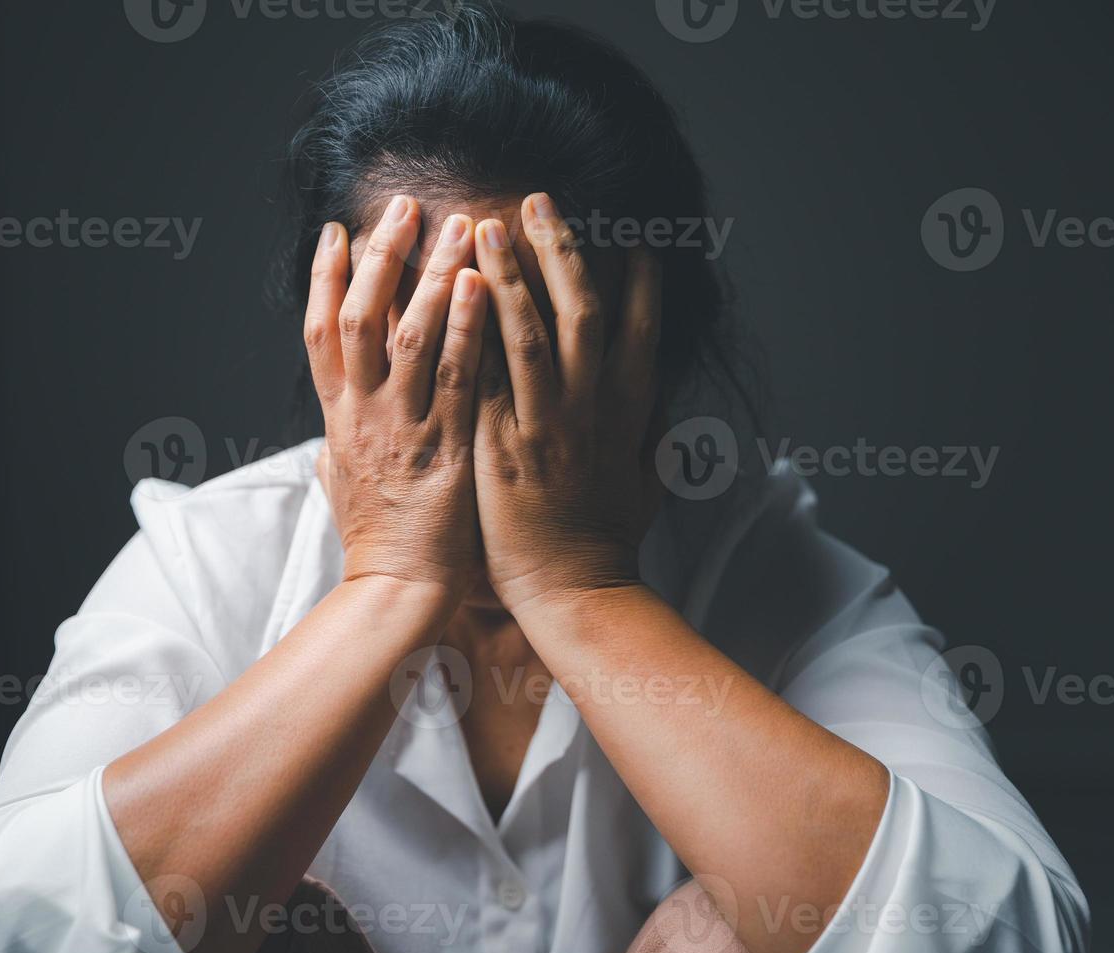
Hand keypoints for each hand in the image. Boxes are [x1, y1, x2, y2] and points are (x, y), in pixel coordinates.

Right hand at [305, 196, 488, 597]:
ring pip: (408, 335)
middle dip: (382, 256)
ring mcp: (401, 426)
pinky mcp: (444, 445)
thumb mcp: (340, 483)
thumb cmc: (376, 541)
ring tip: (457, 225)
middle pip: (358, 315)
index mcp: (337, 418)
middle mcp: (362, 413)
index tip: (339, 231)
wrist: (396, 590)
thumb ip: (337, 444)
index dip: (325, 277)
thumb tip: (327, 430)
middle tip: (405, 204)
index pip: (321, 332)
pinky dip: (465, 328)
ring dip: (431, 275)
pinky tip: (480, 286)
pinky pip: (455, 376)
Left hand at [471, 193, 663, 613]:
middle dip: (561, 250)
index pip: (640, 328)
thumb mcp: (647, 481)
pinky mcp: (502, 444)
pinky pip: (483, 376)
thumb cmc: (608, 540)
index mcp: (630, 411)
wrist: (572, 590)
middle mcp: (591, 407)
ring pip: (529, 332)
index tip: (631, 237)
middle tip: (540, 201)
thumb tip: (663, 408)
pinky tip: (450, 295)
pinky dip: (469, 332)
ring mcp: (545, 423)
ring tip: (487, 225)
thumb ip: (653, 436)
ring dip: (509, 274)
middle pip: (581, 310)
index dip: (637, 279)